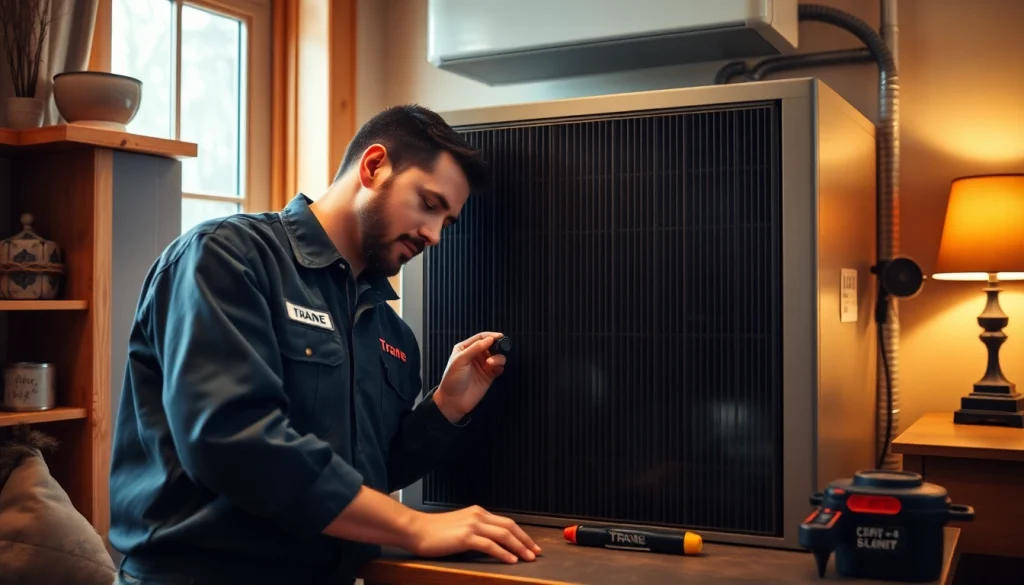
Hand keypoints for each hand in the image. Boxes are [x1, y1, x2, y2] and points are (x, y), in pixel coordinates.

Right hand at [405, 505, 541, 562]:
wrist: (415, 529)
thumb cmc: (433, 531)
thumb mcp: (459, 527)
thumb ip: (475, 531)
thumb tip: (491, 543)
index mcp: (478, 513)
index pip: (506, 522)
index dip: (521, 534)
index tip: (530, 544)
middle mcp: (478, 516)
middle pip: (510, 526)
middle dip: (526, 540)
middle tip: (536, 552)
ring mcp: (472, 525)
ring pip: (503, 534)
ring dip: (519, 547)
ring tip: (528, 558)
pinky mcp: (465, 537)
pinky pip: (490, 545)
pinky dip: (503, 552)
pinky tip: (511, 560)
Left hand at [435, 332, 505, 420]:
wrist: (453, 401)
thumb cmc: (452, 380)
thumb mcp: (460, 361)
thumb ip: (474, 348)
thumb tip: (489, 339)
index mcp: (465, 348)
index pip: (480, 338)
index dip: (490, 336)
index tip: (499, 336)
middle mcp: (475, 355)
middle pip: (491, 345)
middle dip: (497, 346)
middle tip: (499, 350)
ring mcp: (483, 365)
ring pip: (497, 355)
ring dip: (498, 357)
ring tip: (491, 363)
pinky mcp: (489, 375)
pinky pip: (499, 367)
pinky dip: (500, 366)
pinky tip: (496, 369)